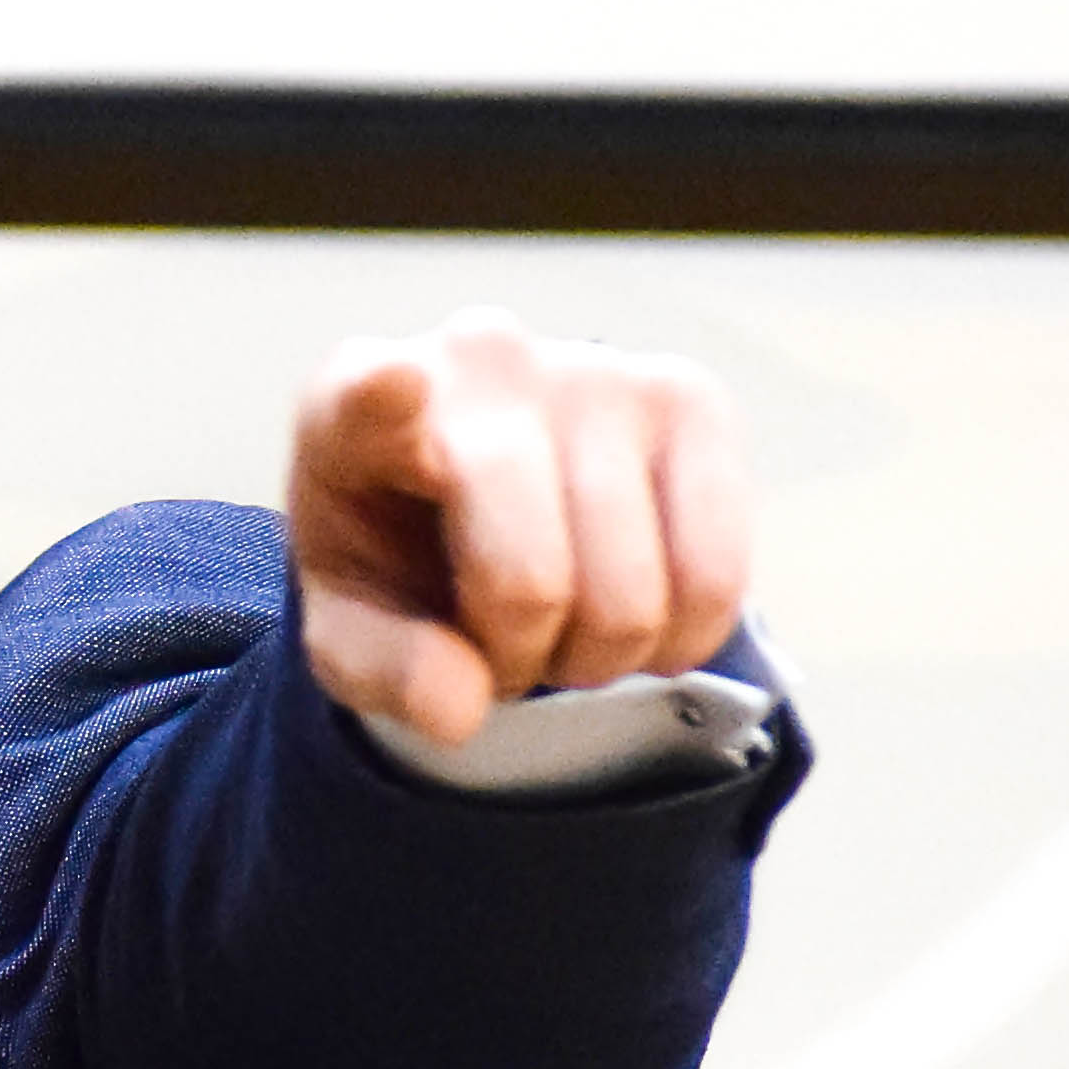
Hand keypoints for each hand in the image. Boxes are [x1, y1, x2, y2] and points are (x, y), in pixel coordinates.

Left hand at [288, 311, 754, 741]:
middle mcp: (481, 360)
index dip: (383, 398)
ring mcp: (596, 369)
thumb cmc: (401, 553)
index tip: (391, 386)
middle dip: (520, 657)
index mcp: (352, 401)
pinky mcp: (692, 398)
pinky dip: (679, 639)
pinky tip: (634, 604)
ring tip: (560, 612)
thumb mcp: (352, 627)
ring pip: (631, 599)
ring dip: (598, 656)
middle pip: (529, 585)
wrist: (483, 494)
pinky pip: (716, 580)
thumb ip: (381, 670)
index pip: (368, 394)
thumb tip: (459, 708)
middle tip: (498, 634)